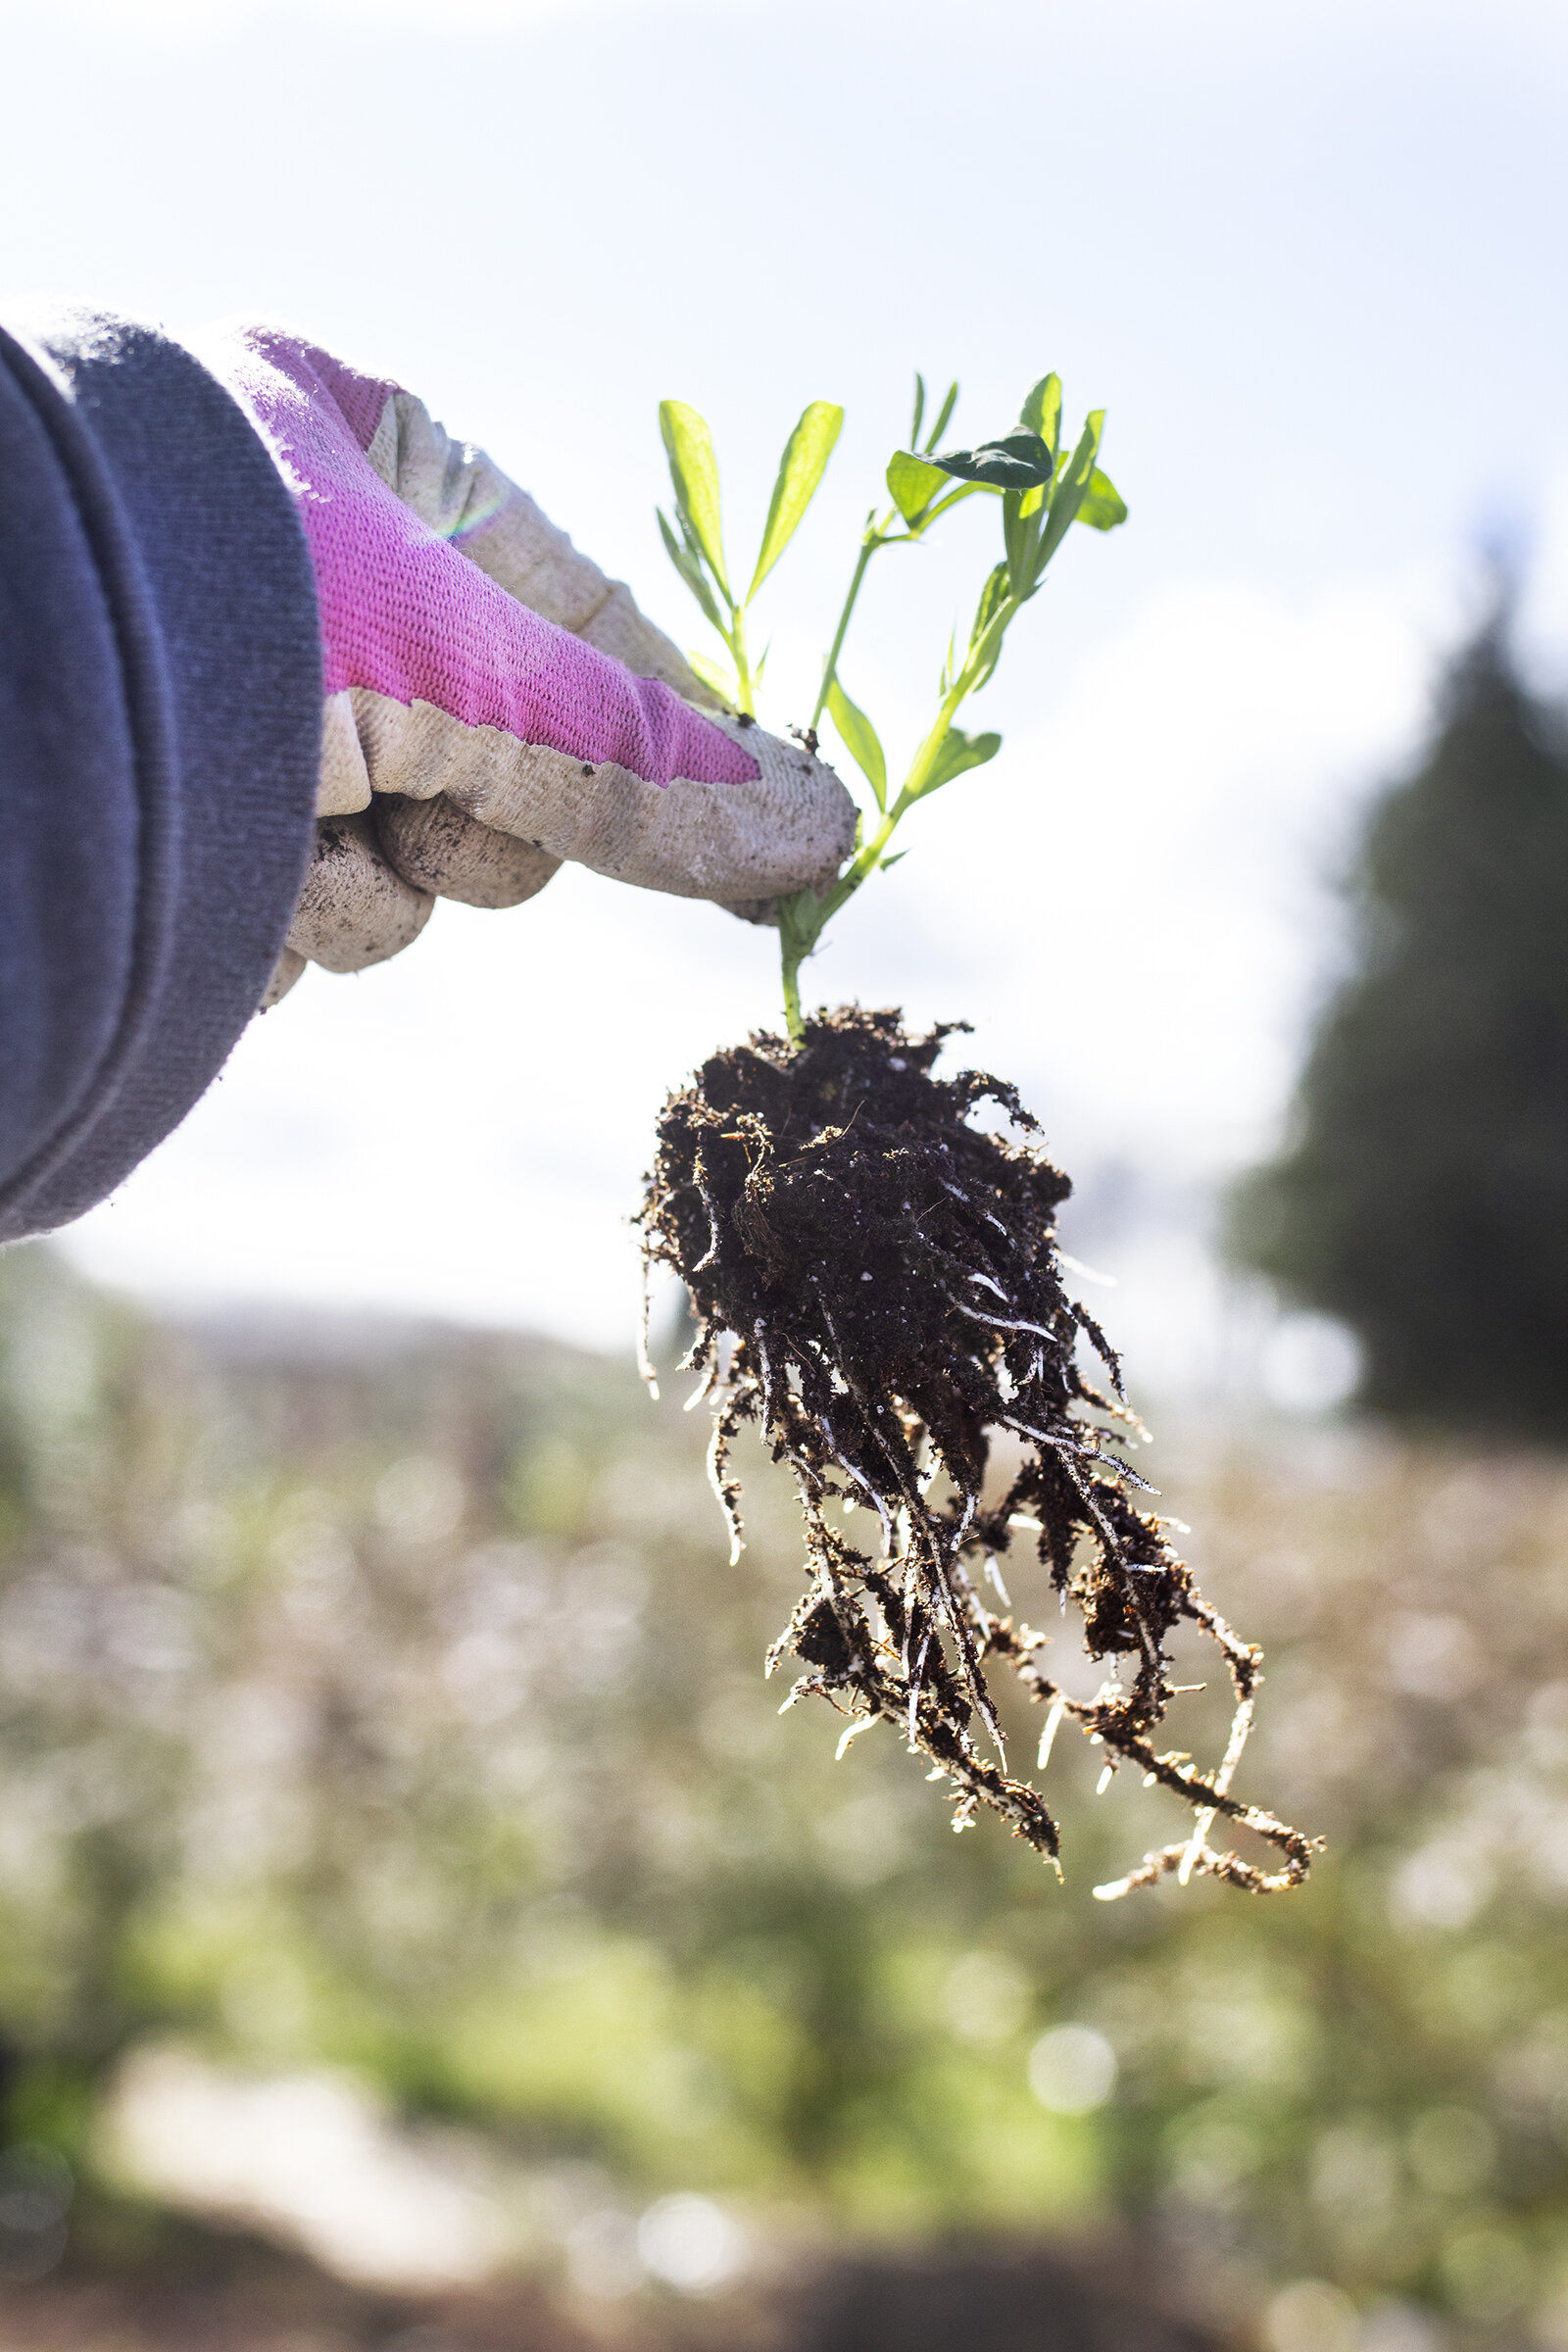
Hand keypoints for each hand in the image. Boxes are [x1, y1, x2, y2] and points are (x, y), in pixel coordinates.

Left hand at [196, 325, 856, 1001]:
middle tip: (418, 797)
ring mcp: (235, 696)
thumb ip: (641, 761)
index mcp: (370, 460)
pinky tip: (204, 880)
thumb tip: (826, 829)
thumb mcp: (460, 672)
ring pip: (405, 864)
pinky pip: (302, 910)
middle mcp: (304, 571)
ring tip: (278, 834)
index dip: (667, 732)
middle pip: (507, 764)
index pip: (587, 614)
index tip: (767, 831)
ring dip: (366, 885)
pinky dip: (277, 921)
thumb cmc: (210, 605)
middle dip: (475, 820)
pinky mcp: (171, 813)